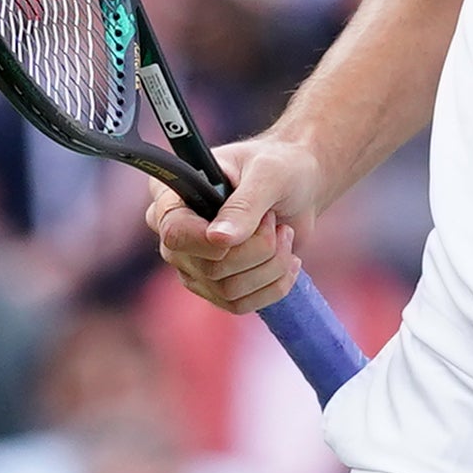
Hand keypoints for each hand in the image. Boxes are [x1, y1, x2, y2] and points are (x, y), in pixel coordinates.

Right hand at [149, 135, 321, 314]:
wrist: (299, 187)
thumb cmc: (280, 167)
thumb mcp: (267, 175)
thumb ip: (244, 205)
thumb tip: (219, 240)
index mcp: (173, 196)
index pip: (175, 232)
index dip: (210, 241)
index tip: (249, 227)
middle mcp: (176, 234)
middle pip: (208, 268)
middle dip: (258, 248)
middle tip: (275, 220)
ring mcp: (194, 264)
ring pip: (228, 291)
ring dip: (272, 265)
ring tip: (284, 234)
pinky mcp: (216, 286)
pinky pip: (241, 304)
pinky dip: (275, 285)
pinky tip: (288, 260)